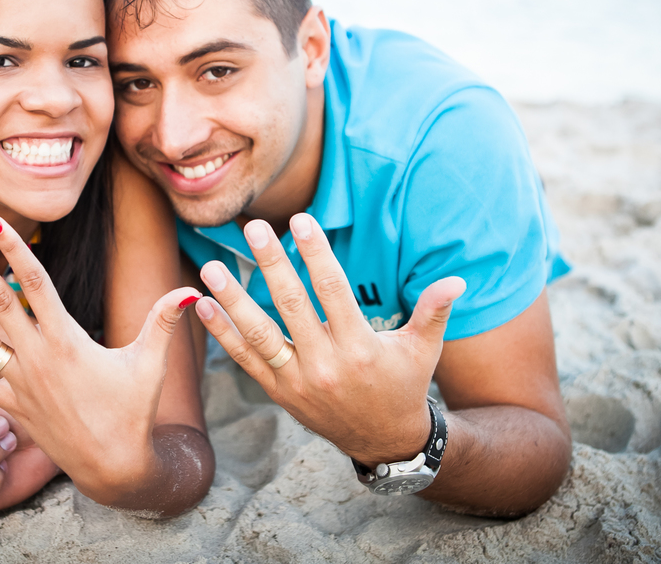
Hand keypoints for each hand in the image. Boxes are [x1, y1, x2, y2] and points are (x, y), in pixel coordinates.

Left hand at [0, 215, 201, 507]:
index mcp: (66, 340)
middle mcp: (36, 358)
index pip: (37, 284)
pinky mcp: (12, 407)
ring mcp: (19, 384)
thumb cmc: (133, 412)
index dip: (16, 249)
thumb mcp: (150, 363)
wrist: (114, 466)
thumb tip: (192, 290)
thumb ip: (164, 321)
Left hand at [194, 213, 464, 465]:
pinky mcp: (279, 392)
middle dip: (271, 262)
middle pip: (291, 304)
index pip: (333, 290)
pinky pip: (245, 359)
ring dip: (232, 298)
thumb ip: (434, 312)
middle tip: (254, 228)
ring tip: (211, 266)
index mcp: (360, 348)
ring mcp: (297, 381)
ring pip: (259, 333)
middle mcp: (325, 365)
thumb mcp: (423, 350)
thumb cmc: (404, 384)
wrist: (383, 440)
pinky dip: (222, 333)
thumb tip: (457, 280)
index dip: (317, 253)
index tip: (301, 220)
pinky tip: (202, 304)